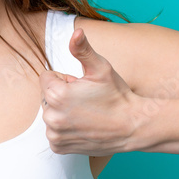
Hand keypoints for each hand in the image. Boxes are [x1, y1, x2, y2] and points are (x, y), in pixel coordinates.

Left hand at [39, 28, 141, 155]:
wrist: (132, 127)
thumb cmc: (117, 96)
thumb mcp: (101, 68)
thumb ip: (83, 49)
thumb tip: (76, 32)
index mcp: (56, 94)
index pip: (46, 77)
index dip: (65, 79)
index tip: (82, 87)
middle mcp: (50, 116)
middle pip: (47, 97)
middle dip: (63, 96)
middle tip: (86, 101)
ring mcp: (54, 134)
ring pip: (51, 114)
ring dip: (63, 113)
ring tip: (86, 114)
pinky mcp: (58, 147)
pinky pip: (54, 132)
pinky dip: (65, 130)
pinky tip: (83, 127)